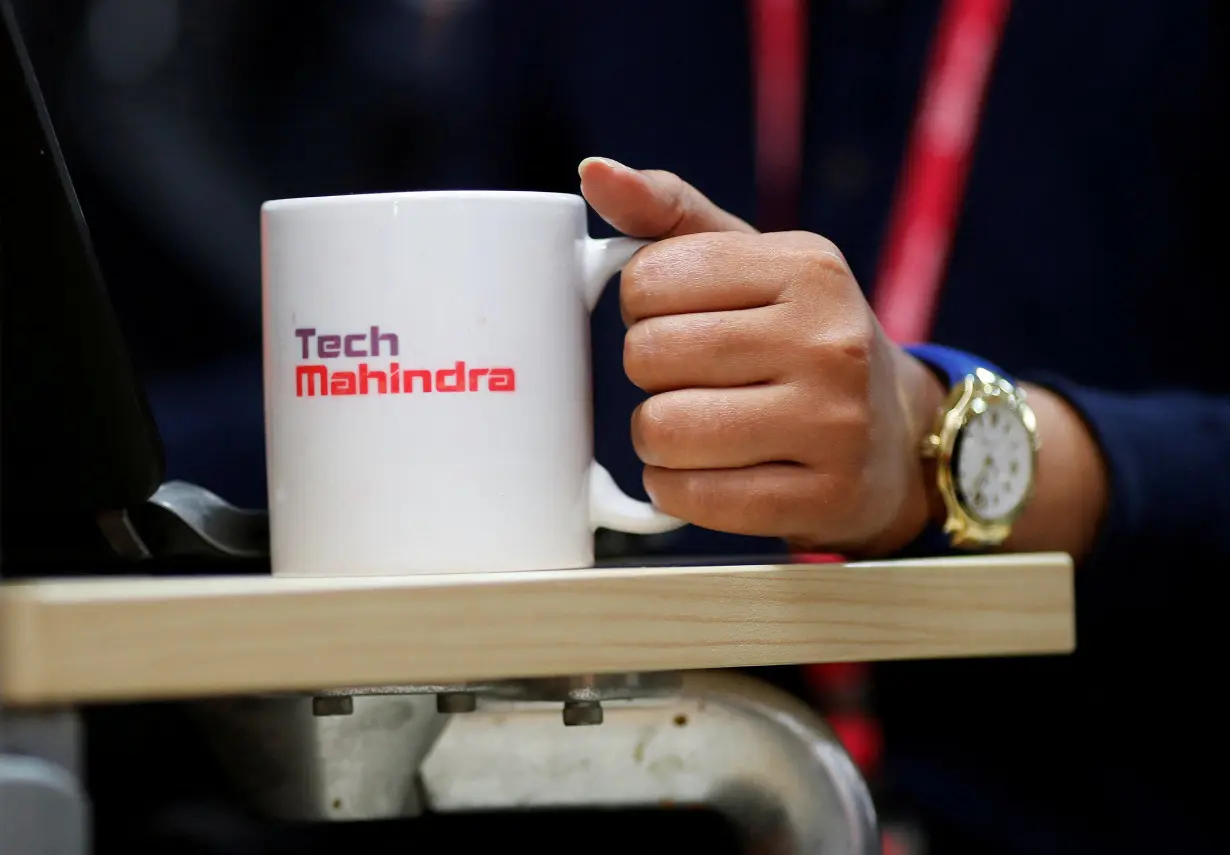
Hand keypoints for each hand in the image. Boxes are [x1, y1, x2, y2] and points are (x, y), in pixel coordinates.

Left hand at [579, 156, 946, 555]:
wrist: (893, 436)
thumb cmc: (797, 336)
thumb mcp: (750, 261)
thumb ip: (667, 213)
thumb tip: (595, 171)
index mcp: (807, 267)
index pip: (647, 279)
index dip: (641, 306)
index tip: (680, 318)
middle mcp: (830, 341)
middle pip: (648, 357)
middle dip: (650, 374)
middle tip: (692, 379)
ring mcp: (834, 424)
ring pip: (661, 431)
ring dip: (657, 438)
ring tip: (698, 427)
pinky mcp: (824, 498)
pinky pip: (690, 497)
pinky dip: (675, 489)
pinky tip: (709, 472)